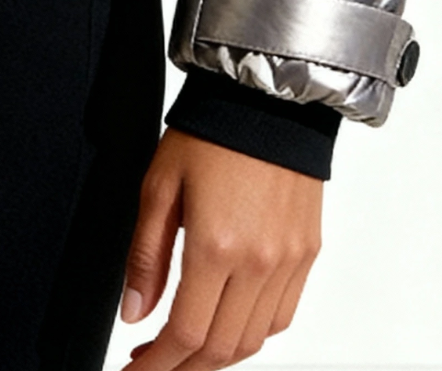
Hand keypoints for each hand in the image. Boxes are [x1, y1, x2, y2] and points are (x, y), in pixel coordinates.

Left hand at [120, 126, 322, 370]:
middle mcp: (259, 263)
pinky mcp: (307, 253)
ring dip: (218, 355)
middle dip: (183, 367)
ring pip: (255, 340)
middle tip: (152, 362)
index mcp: (216, 247)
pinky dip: (254, 333)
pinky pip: (282, 316)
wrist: (266, 97)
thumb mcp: (159, 187)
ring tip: (185, 347)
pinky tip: (228, 323)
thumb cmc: (209, 132)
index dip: (156, 366)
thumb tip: (134, 315)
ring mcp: (289, 261)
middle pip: (221, 348)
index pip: (186, 335)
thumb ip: (146, 257)